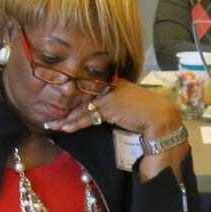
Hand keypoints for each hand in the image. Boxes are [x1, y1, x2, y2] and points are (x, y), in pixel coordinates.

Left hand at [57, 79, 179, 137]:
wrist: (160, 116)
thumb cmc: (147, 112)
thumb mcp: (128, 105)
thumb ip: (116, 106)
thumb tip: (102, 114)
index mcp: (114, 83)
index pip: (90, 93)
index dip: (75, 103)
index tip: (64, 110)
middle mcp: (109, 86)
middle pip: (82, 99)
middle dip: (66, 111)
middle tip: (50, 118)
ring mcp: (108, 95)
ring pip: (82, 108)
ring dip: (66, 119)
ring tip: (52, 125)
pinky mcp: (108, 106)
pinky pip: (88, 116)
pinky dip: (76, 123)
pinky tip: (66, 128)